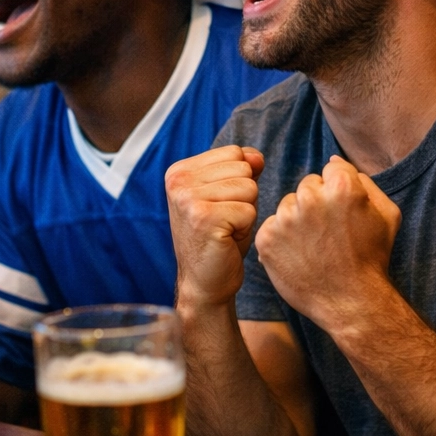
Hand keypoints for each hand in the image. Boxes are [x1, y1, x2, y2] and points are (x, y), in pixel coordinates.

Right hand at [165, 146, 264, 308]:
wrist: (204, 282)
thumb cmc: (220, 238)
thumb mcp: (229, 196)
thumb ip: (242, 169)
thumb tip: (256, 156)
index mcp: (180, 170)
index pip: (235, 152)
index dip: (239, 180)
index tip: (221, 205)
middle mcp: (179, 180)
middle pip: (243, 168)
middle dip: (244, 196)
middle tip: (225, 221)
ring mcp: (188, 199)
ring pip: (249, 188)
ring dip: (246, 212)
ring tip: (226, 229)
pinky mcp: (204, 218)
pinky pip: (249, 210)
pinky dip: (246, 228)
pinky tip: (227, 240)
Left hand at [252, 156, 400, 331]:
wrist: (351, 302)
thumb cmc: (372, 258)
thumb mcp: (386, 214)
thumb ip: (363, 180)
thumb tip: (333, 161)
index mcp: (342, 187)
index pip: (331, 171)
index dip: (339, 193)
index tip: (343, 216)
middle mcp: (310, 198)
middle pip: (307, 186)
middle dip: (316, 204)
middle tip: (329, 234)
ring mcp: (285, 219)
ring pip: (288, 206)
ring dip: (297, 220)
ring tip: (315, 248)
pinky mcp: (267, 239)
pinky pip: (272, 226)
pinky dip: (282, 240)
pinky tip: (300, 256)